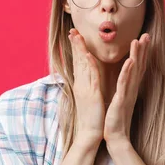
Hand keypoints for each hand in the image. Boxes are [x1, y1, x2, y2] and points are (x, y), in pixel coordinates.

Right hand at [68, 28, 104, 146]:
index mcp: (81, 85)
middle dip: (75, 45)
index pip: (77, 63)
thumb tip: (84, 80)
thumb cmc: (91, 118)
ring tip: (77, 36)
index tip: (74, 36)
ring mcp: (85, 88)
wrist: (89, 133)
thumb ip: (86, 88)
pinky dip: (89, 65)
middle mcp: (81, 84)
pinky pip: (91, 77)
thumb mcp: (87, 99)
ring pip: (82, 65)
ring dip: (80, 49)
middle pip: (77, 60)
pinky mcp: (92, 94)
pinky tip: (87, 55)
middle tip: (72, 30)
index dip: (76, 49)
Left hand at [104, 33, 150, 144]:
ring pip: (133, 71)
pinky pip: (125, 83)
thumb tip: (126, 81)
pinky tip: (130, 61)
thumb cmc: (116, 119)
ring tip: (138, 41)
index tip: (142, 39)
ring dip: (136, 55)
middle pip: (139, 66)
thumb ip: (124, 89)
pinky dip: (127, 71)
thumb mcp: (120, 100)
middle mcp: (131, 89)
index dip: (141, 53)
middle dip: (142, 50)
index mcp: (130, 88)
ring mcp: (128, 93)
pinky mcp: (122, 99)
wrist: (115, 136)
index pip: (137, 67)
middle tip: (146, 34)